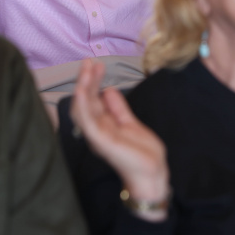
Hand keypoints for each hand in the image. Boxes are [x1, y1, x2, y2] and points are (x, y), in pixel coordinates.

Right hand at [71, 59, 169, 203]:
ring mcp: (96, 135)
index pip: (90, 100)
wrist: (153, 173)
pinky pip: (87, 121)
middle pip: (83, 101)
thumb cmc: (141, 152)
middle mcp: (95, 129)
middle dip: (84, 80)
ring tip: (86, 69)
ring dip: (82, 87)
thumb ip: (118, 108)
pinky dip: (82, 104)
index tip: (96, 64)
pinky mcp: (101, 141)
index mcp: (101, 124)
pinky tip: (82, 90)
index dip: (91, 81)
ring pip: (82, 108)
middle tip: (88, 61)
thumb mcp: (129, 122)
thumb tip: (107, 89)